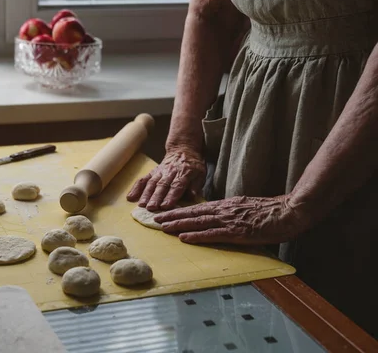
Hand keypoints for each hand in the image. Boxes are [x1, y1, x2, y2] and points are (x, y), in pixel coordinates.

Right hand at [126, 145, 205, 210]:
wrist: (183, 149)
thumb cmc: (193, 166)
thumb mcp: (201, 173)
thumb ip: (196, 185)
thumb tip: (192, 195)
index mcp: (184, 173)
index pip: (177, 185)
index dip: (171, 196)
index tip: (166, 206)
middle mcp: (170, 172)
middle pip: (162, 185)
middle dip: (156, 197)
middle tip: (151, 208)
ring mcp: (160, 172)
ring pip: (151, 183)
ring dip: (146, 194)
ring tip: (142, 205)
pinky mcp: (152, 172)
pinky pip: (143, 179)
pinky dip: (136, 188)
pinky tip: (130, 197)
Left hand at [154, 195, 311, 244]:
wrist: (289, 212)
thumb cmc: (270, 212)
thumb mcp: (245, 208)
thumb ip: (229, 212)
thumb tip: (215, 217)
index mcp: (225, 205)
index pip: (197, 208)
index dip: (179, 210)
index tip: (164, 213)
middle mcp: (224, 211)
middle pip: (192, 213)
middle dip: (172, 216)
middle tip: (154, 218)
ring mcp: (230, 221)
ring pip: (198, 222)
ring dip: (178, 225)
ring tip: (162, 227)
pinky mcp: (237, 232)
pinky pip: (213, 234)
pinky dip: (197, 236)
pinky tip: (184, 238)